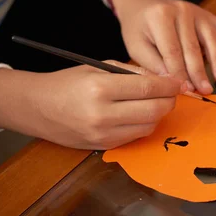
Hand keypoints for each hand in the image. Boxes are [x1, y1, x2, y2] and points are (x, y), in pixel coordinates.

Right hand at [0, 62, 181, 149]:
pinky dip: (145, 124)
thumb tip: (164, 80)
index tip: (178, 82)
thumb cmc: (68, 83)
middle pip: (154, 111)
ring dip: (159, 114)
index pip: (148, 89)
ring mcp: (103, 134)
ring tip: (156, 102)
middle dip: (169, 101)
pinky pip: (136, 136)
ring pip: (149, 126)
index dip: (169, 86)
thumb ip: (132, 73)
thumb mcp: (98, 68)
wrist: (37, 108)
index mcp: (100, 89)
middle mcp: (102, 115)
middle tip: (173, 93)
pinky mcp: (104, 146)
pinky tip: (141, 113)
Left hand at [110, 0, 215, 94]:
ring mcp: (197, 12)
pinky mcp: (208, 15)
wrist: (143, 3)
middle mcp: (181, 11)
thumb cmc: (139, 28)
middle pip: (193, 46)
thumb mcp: (136, 45)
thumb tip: (172, 82)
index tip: (185, 90)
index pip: (172, 50)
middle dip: (199, 72)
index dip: (179, 72)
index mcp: (160, 17)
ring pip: (211, 39)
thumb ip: (153, 63)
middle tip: (204, 90)